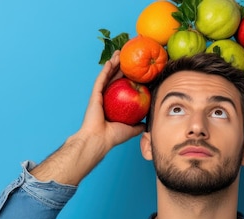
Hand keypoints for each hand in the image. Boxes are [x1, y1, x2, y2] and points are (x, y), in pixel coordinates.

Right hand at [30, 52, 145, 184]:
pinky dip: (106, 70)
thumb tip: (147, 123)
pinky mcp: (95, 95)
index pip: (123, 87)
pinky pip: (101, 80)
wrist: (100, 140)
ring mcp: (100, 96)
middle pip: (115, 78)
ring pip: (108, 76)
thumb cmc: (113, 137)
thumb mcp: (131, 130)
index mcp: (114, 105)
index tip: (136, 68)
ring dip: (114, 64)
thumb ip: (139, 125)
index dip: (129, 77)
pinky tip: (111, 61)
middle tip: (128, 55)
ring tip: (120, 53)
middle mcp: (106, 99)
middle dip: (121, 66)